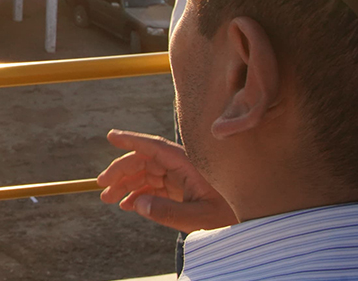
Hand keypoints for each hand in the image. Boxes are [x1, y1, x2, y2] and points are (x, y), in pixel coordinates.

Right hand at [96, 129, 237, 232]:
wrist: (255, 221)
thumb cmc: (233, 216)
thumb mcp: (200, 217)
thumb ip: (167, 212)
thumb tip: (136, 203)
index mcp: (189, 164)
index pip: (154, 147)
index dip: (131, 140)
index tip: (110, 136)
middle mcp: (184, 166)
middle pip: (145, 162)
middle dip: (121, 172)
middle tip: (102, 187)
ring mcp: (184, 177)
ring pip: (148, 175)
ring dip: (127, 185)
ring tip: (109, 199)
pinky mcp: (185, 189)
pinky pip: (156, 188)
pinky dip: (140, 195)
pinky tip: (128, 204)